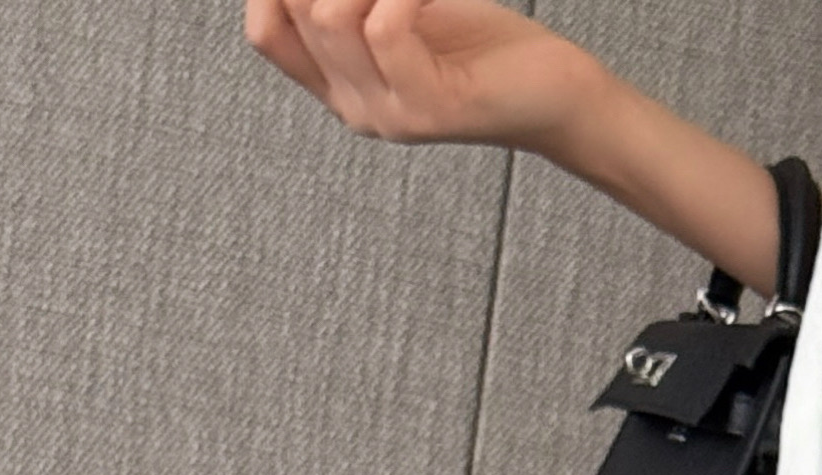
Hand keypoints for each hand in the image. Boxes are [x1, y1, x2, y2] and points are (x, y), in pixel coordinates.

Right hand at [246, 0, 592, 148]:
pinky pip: (386, 26)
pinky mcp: (429, 109)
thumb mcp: (404, 12)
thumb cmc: (484, 47)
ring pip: (330, 16)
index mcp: (339, 84)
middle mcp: (355, 107)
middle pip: (294, 11)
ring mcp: (389, 115)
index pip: (266, 31)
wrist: (554, 95)